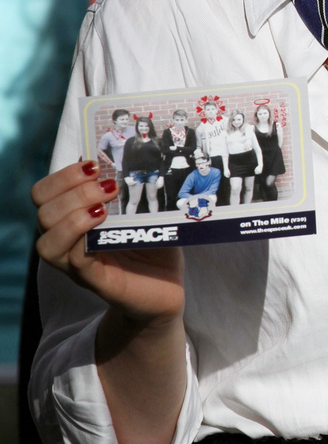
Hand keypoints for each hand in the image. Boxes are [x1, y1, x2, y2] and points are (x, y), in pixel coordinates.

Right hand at [33, 161, 183, 322]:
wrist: (168, 286)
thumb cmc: (152, 242)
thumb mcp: (140, 208)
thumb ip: (127, 186)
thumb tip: (120, 156)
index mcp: (73, 219)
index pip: (44, 193)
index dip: (62, 176)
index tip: (94, 165)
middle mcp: (68, 242)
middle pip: (42, 213)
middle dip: (73, 192)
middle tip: (108, 187)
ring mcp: (78, 264)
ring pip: (47, 243)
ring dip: (72, 218)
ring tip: (103, 208)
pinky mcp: (96, 281)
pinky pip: (74, 262)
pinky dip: (84, 242)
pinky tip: (103, 225)